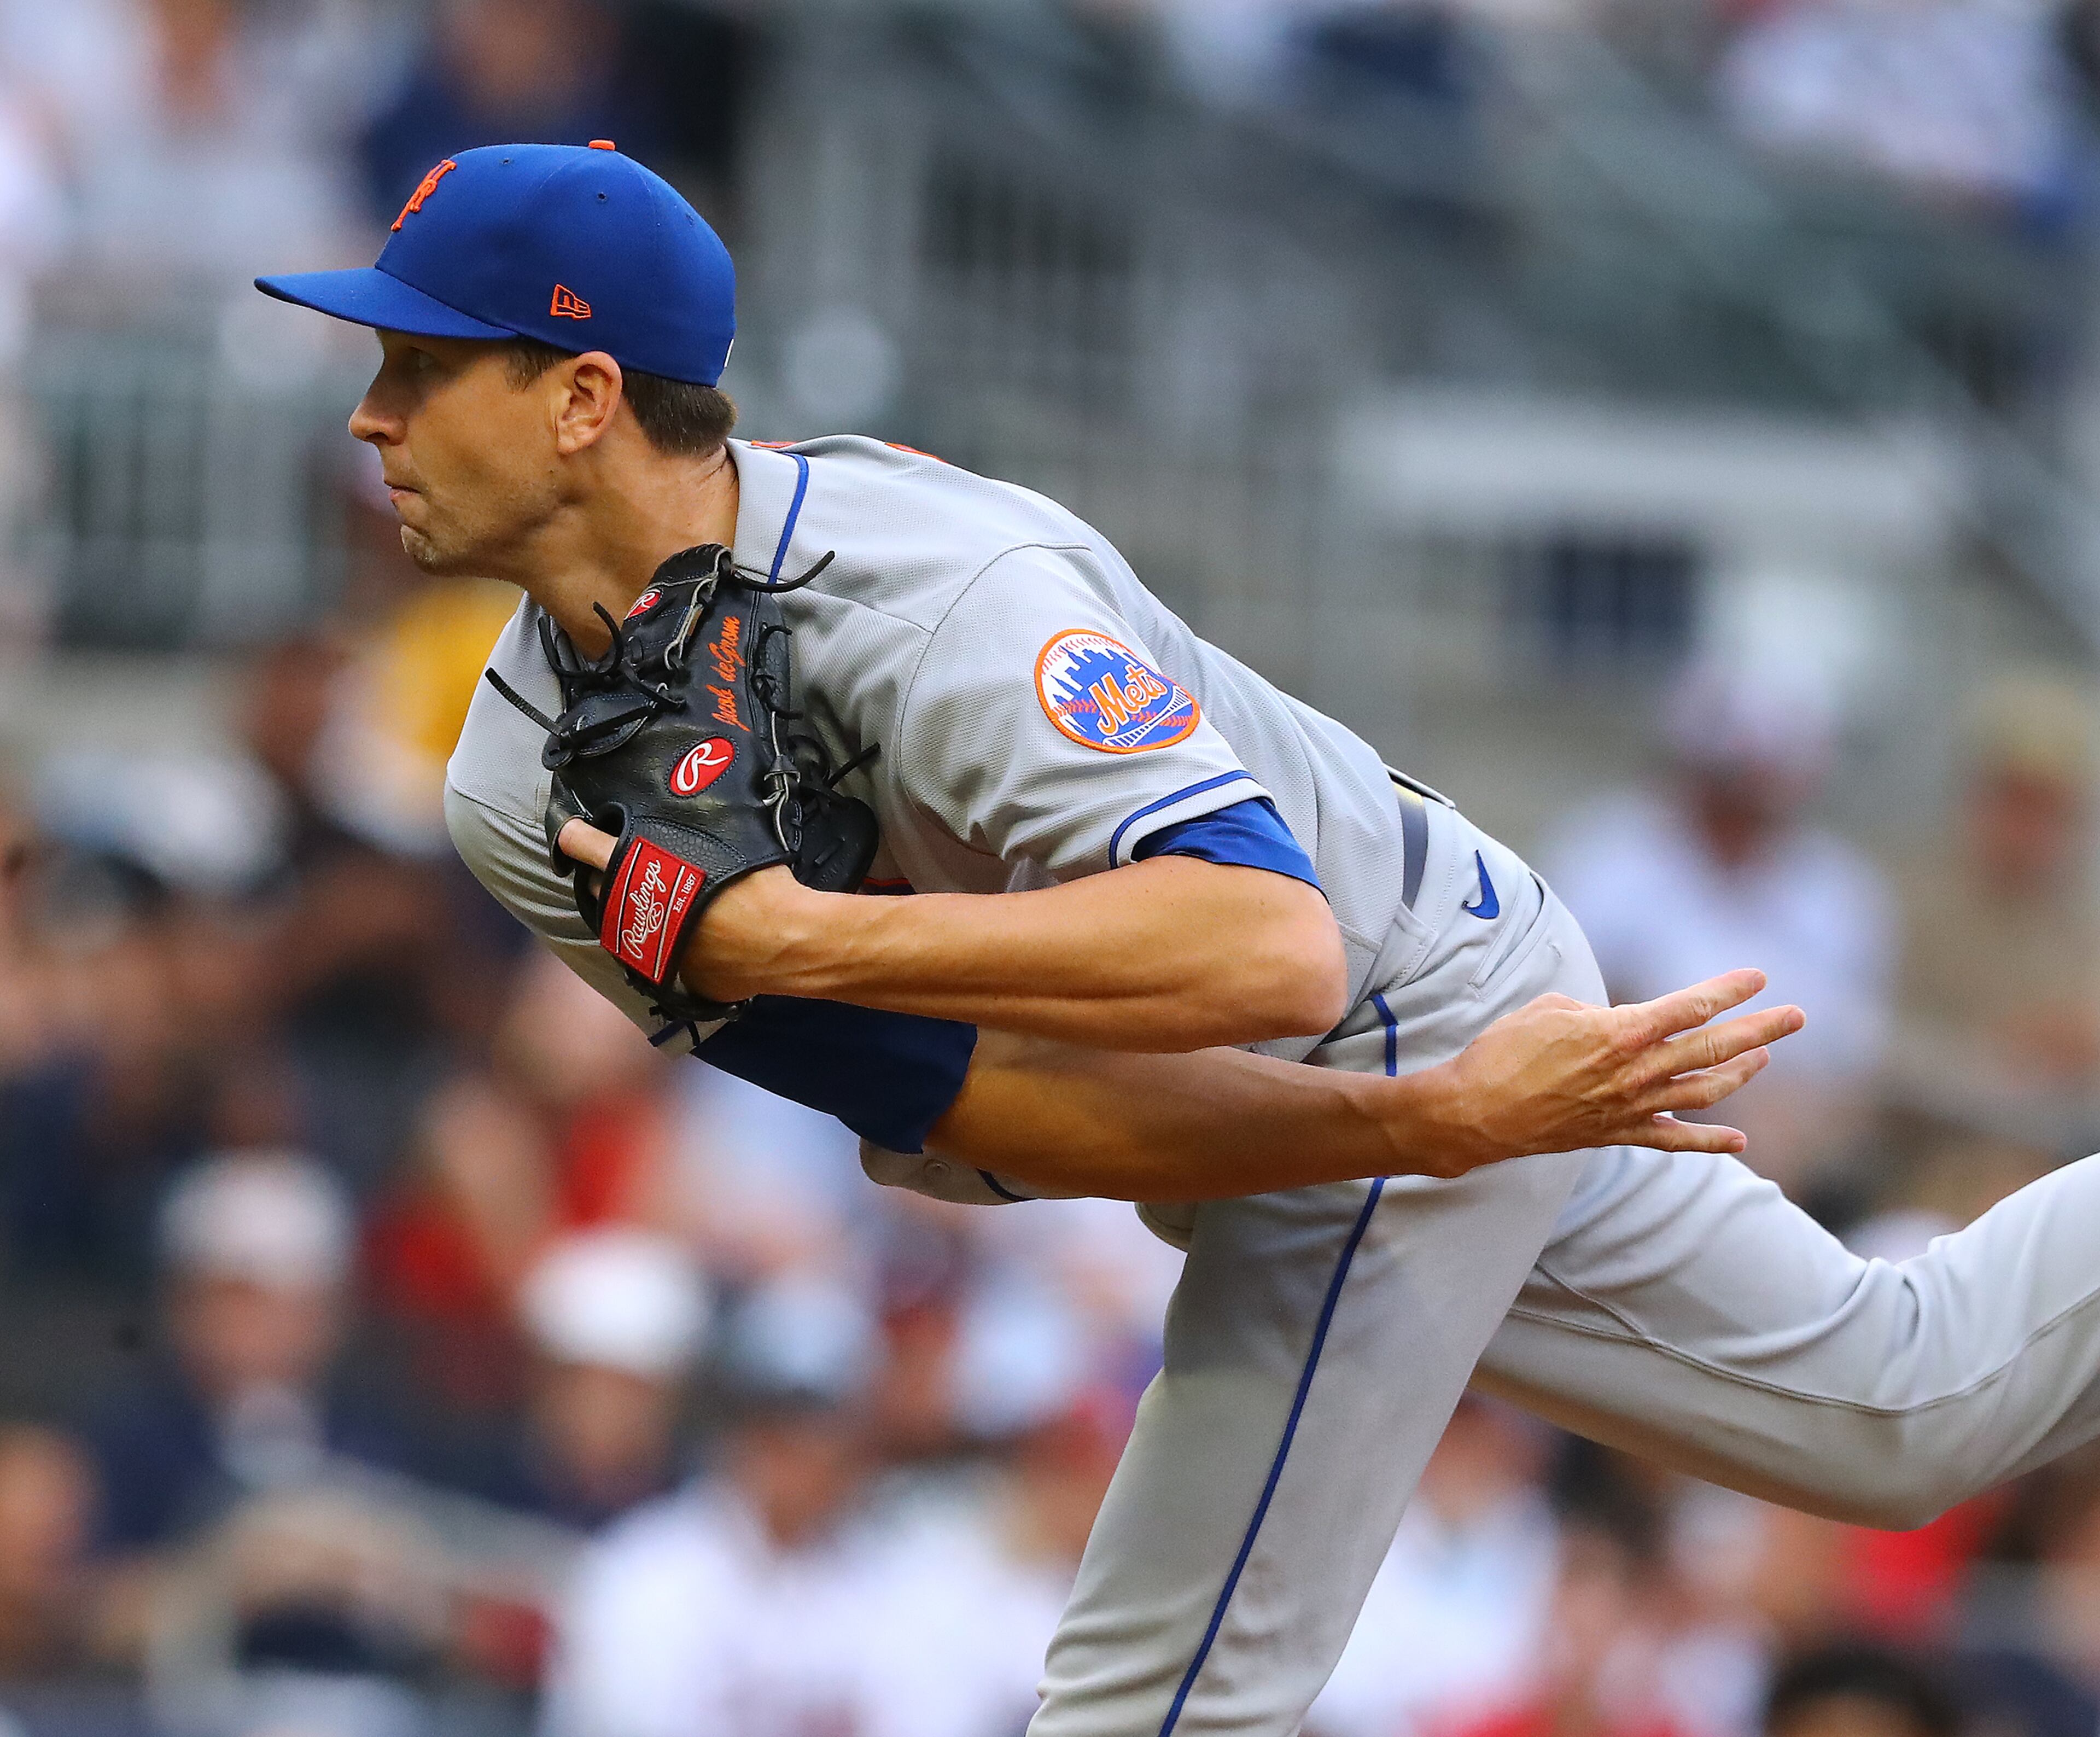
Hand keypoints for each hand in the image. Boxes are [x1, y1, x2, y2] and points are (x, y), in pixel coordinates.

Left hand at [556, 818, 821, 1002]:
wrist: (785, 941)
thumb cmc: (759, 883)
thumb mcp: (725, 840)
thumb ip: (692, 835)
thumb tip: (684, 821)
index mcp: (641, 869)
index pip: (587, 846)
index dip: (574, 837)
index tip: (569, 833)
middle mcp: (633, 908)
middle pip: (600, 888)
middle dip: (606, 876)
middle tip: (627, 867)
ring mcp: (645, 946)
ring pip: (622, 925)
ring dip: (631, 913)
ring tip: (655, 903)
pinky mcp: (665, 975)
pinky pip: (656, 957)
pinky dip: (666, 946)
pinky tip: (690, 940)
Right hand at [1408, 969, 1802, 1175]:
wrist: (1477, 1112)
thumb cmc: (1504, 1052)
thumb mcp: (1549, 1009)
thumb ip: (1596, 1012)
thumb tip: (1615, 1021)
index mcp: (1621, 1031)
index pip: (1690, 1006)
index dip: (1728, 990)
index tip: (1758, 978)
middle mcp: (1636, 1071)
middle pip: (1713, 1047)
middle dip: (1760, 1029)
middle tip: (1796, 1016)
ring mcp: (1630, 1106)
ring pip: (1704, 1090)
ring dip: (1741, 1073)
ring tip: (1766, 1058)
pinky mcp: (1617, 1133)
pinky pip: (1674, 1140)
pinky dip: (1709, 1142)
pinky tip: (1739, 1140)